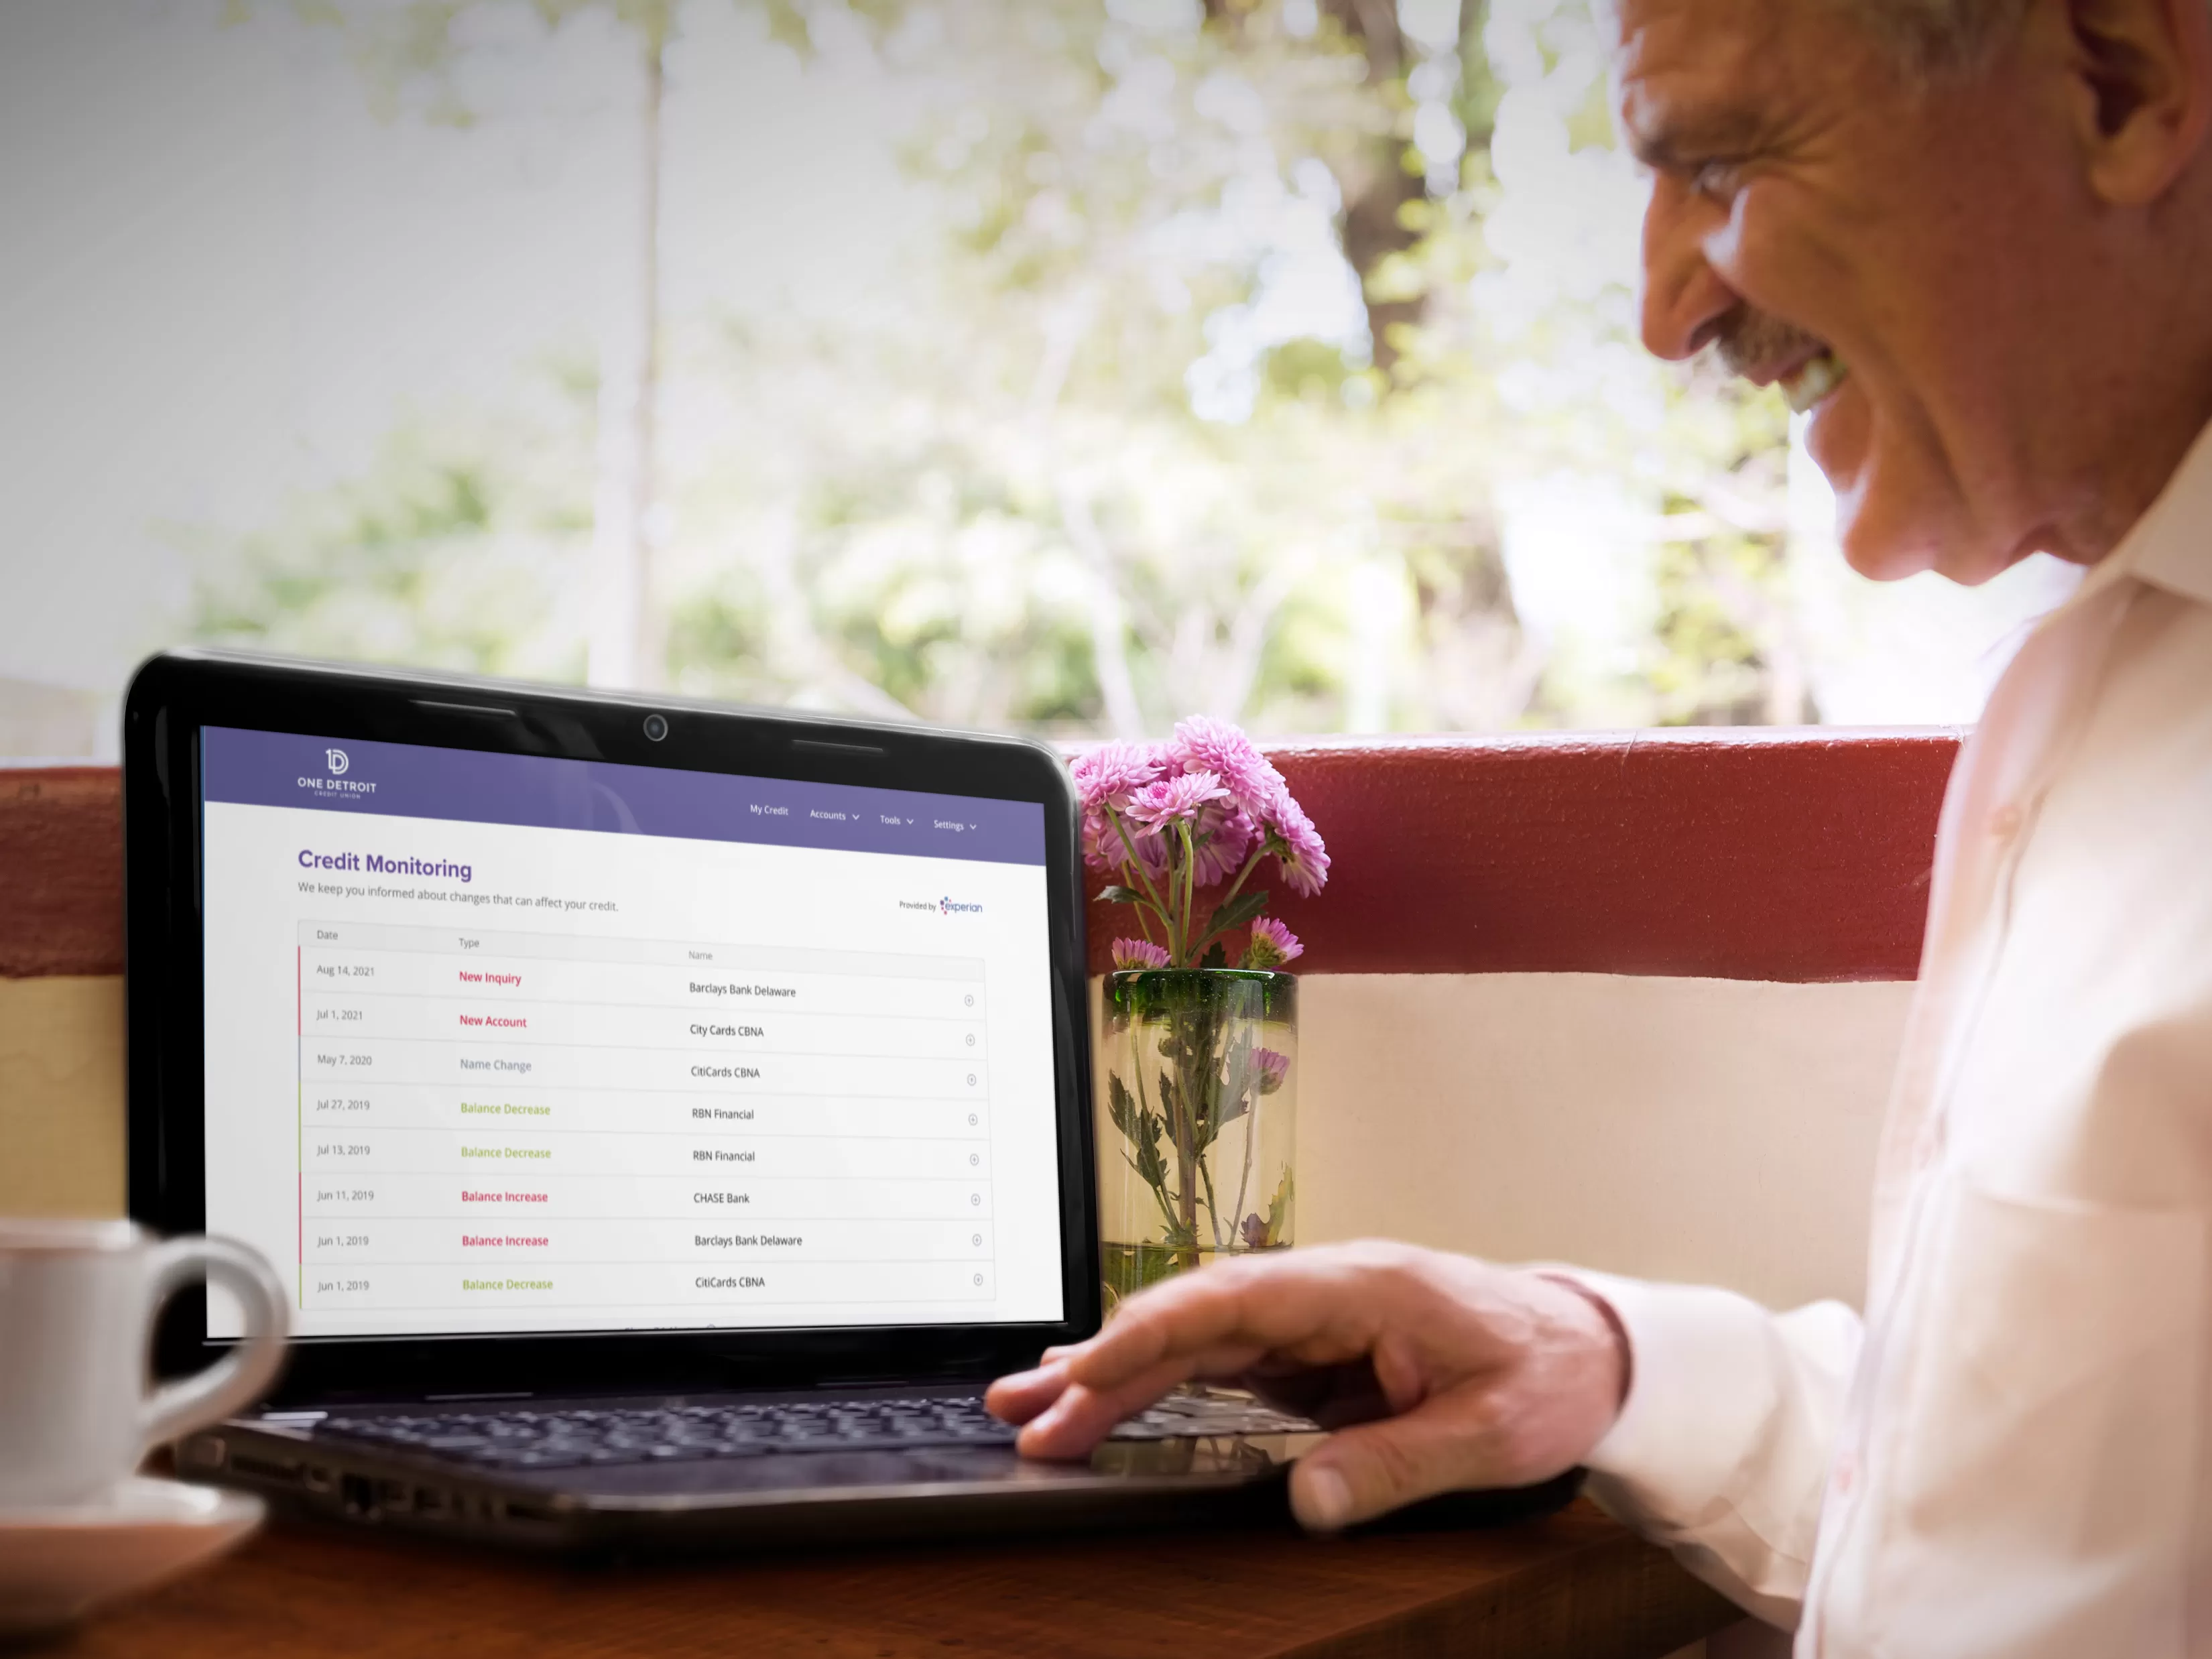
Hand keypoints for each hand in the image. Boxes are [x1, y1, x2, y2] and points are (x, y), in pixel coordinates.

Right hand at [985, 1240, 1627, 1531]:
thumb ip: (1395, 1464)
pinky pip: (1221, 1362)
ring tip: (1037, 1406)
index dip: (1147, 1339)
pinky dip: (1159, 1381)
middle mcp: (1322, 1291)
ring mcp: (1314, 1317)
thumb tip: (1303, 1501)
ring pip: (1194, 1338)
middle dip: (1102, 1364)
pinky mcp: (1314, 1349)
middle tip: (1024, 1412)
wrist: (1595, 1348)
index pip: (1227, 1305)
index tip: (1084, 1378)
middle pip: (1191, 1320)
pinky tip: (1110, 1398)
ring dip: (1116, 1372)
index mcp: (1357, 1288)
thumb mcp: (1489, 1432)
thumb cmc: (1550, 1372)